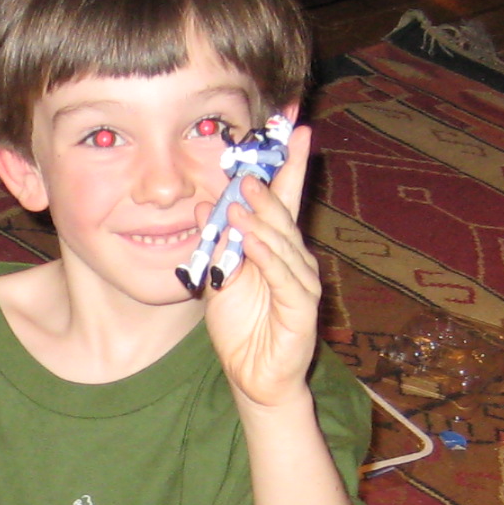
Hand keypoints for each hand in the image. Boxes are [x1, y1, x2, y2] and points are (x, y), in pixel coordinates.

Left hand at [204, 124, 326, 408]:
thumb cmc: (242, 326)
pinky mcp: (301, 308)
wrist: (255, 376)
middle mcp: (294, 258)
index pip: (283, 198)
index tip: (293, 128)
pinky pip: (284, 277)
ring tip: (241, 199)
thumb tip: (202, 205)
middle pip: (284, 214)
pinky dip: (267, 257)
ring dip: (262, 220)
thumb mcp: (220, 278)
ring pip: (282, 242)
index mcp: (276, 246)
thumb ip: (215, 244)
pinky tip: (252, 241)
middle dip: (272, 185)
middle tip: (252, 165)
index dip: (288, 163)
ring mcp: (301, 282)